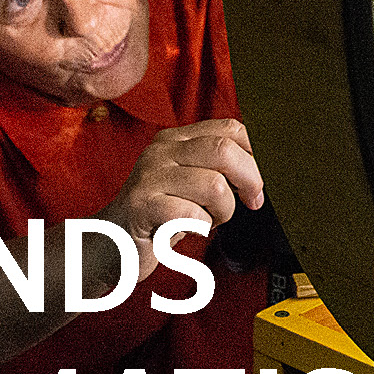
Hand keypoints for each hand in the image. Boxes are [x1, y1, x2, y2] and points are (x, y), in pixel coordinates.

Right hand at [98, 119, 264, 282]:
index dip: (256, 154)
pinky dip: (199, 229)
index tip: (260, 181)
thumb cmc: (159, 216)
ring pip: (214, 186)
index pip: (230, 128)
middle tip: (251, 202)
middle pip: (225, 150)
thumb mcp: (190, 182)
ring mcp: (150, 176)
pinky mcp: (141, 205)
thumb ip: (219, 168)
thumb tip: (263, 168)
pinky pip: (191, 214)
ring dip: (222, 212)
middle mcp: (162, 150)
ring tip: (207, 220)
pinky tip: (186, 231)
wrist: (109, 244)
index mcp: (176, 139)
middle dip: (250, 180)